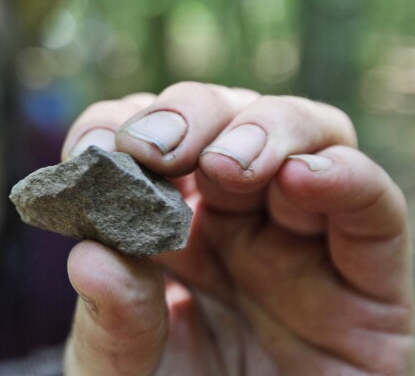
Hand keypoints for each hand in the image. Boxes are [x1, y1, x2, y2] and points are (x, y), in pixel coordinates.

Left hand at [60, 82, 413, 374]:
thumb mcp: (122, 372)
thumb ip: (110, 321)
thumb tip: (90, 257)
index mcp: (166, 225)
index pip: (144, 139)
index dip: (118, 126)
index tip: (96, 150)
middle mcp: (236, 219)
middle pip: (223, 117)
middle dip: (188, 115)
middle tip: (156, 148)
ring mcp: (305, 242)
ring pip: (306, 136)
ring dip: (264, 129)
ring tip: (226, 165)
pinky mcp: (371, 283)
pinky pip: (374, 208)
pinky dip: (344, 175)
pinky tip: (302, 177)